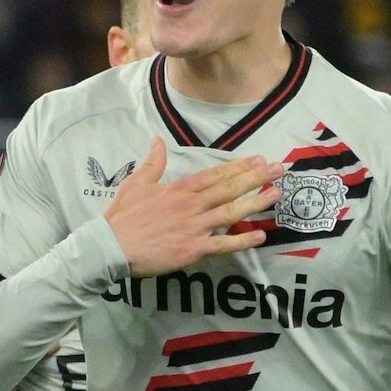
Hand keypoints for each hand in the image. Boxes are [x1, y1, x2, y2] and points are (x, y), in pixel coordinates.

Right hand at [104, 136, 280, 276]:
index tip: (258, 159)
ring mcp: (194, 227)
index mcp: (179, 189)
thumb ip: (152, 163)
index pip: (215, 174)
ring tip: (276, 194)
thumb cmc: (121, 217)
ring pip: (231, 212)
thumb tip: (157, 140)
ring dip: (256, 202)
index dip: (238, 166)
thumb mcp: (135, 183)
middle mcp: (191, 205)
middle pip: (229, 188)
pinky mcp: (193, 250)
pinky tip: (261, 236)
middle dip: (256, 177)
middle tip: (279, 169)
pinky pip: (223, 245)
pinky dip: (243, 241)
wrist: (110, 247)